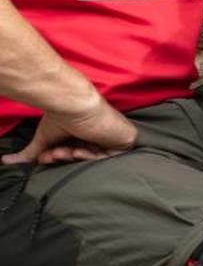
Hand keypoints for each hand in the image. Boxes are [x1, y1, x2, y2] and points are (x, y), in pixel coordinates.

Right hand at [3, 95, 137, 165]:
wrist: (74, 103)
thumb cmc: (61, 116)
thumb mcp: (44, 139)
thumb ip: (30, 153)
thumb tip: (6, 162)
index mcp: (89, 135)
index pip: (77, 155)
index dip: (61, 158)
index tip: (46, 157)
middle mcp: (103, 136)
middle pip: (87, 158)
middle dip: (67, 158)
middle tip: (54, 154)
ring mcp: (116, 138)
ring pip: (96, 159)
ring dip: (76, 156)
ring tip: (63, 150)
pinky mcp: (127, 139)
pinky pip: (110, 158)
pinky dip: (93, 157)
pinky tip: (80, 150)